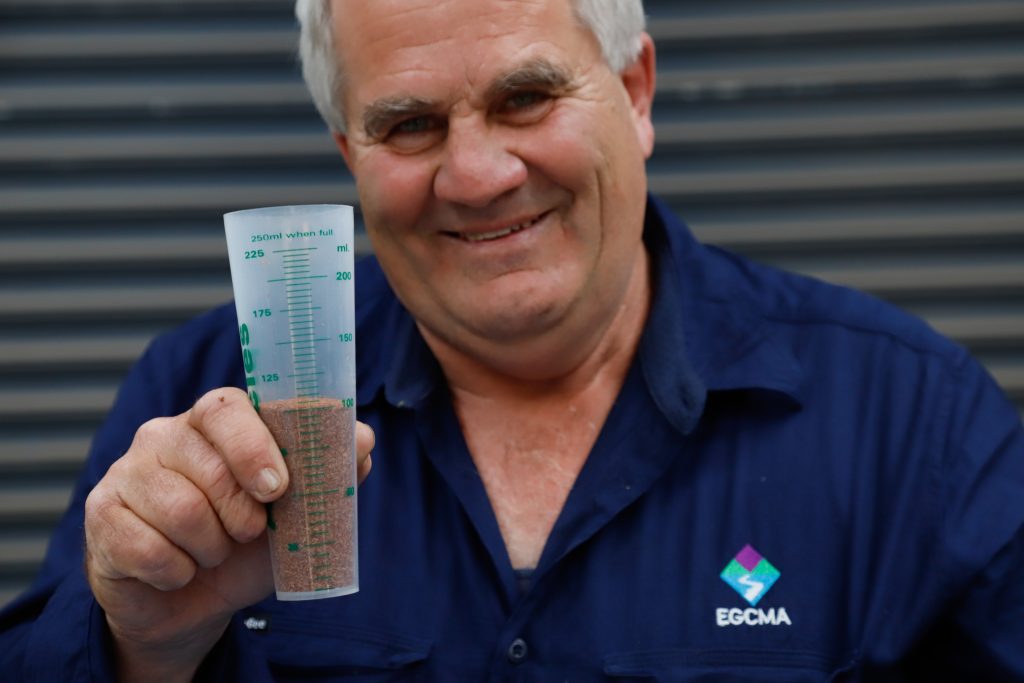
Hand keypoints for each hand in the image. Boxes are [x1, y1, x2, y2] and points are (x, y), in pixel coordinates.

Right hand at [83, 387, 374, 682]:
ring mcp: (127, 471)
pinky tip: (179, 569)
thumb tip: (362, 439)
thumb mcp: (297, 509)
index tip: (279, 488)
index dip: (254, 446)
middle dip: (241, 515)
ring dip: (210, 548)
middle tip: (248, 532)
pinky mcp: (101, 514)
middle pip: (208, 467)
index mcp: (215, 422)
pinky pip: (147, 549)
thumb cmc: (246, 541)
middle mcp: (165, 434)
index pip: (227, 407)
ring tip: (212, 551)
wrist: (193, 599)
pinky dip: (177, 572)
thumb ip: (330, 472)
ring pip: (180, 511)